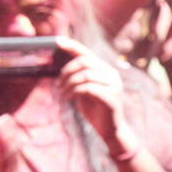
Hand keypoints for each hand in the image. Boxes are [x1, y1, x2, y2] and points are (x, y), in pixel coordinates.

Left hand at [55, 36, 135, 157]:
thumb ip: (78, 78)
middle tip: (58, 83)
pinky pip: (88, 88)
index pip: (87, 52)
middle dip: (67, 71)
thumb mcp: (83, 90)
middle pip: (85, 62)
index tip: (57, 41)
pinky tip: (69, 98)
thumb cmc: (95, 110)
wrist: (110, 131)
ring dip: (69, 83)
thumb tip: (61, 68)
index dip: (71, 46)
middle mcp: (112, 74)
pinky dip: (74, 91)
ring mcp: (114, 85)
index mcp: (105, 70)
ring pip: (85, 75)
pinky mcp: (112, 98)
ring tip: (62, 93)